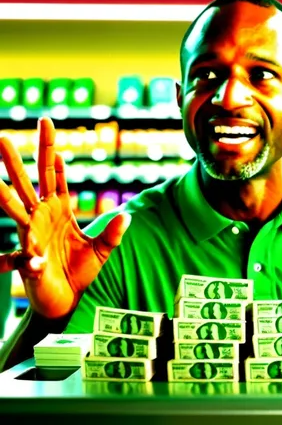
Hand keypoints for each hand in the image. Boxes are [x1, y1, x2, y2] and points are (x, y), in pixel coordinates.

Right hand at [0, 117, 130, 318]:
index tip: (46, 124)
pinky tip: (34, 262)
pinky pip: (24, 255)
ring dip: (0, 192)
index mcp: (59, 210)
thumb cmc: (80, 271)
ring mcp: (31, 236)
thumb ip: (113, 233)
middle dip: (16, 160)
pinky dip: (27, 258)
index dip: (50, 152)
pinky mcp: (28, 260)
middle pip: (28, 183)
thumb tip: (127, 215)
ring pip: (13, 208)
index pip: (54, 175)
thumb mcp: (103, 250)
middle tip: (2, 136)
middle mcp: (41, 217)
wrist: (67, 300)